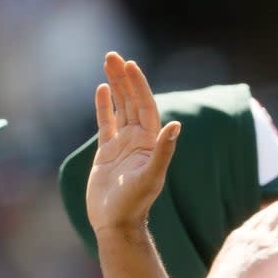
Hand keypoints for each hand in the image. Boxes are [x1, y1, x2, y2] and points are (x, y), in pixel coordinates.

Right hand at [86, 52, 179, 233]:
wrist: (116, 222)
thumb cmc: (135, 203)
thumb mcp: (151, 176)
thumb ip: (163, 151)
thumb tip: (176, 125)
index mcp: (151, 142)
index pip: (146, 107)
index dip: (139, 86)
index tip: (131, 65)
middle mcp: (139, 140)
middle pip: (132, 102)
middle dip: (124, 79)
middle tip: (113, 55)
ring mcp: (123, 144)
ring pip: (119, 108)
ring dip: (115, 86)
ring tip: (108, 62)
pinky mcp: (107, 152)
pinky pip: (106, 123)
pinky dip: (104, 106)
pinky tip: (101, 89)